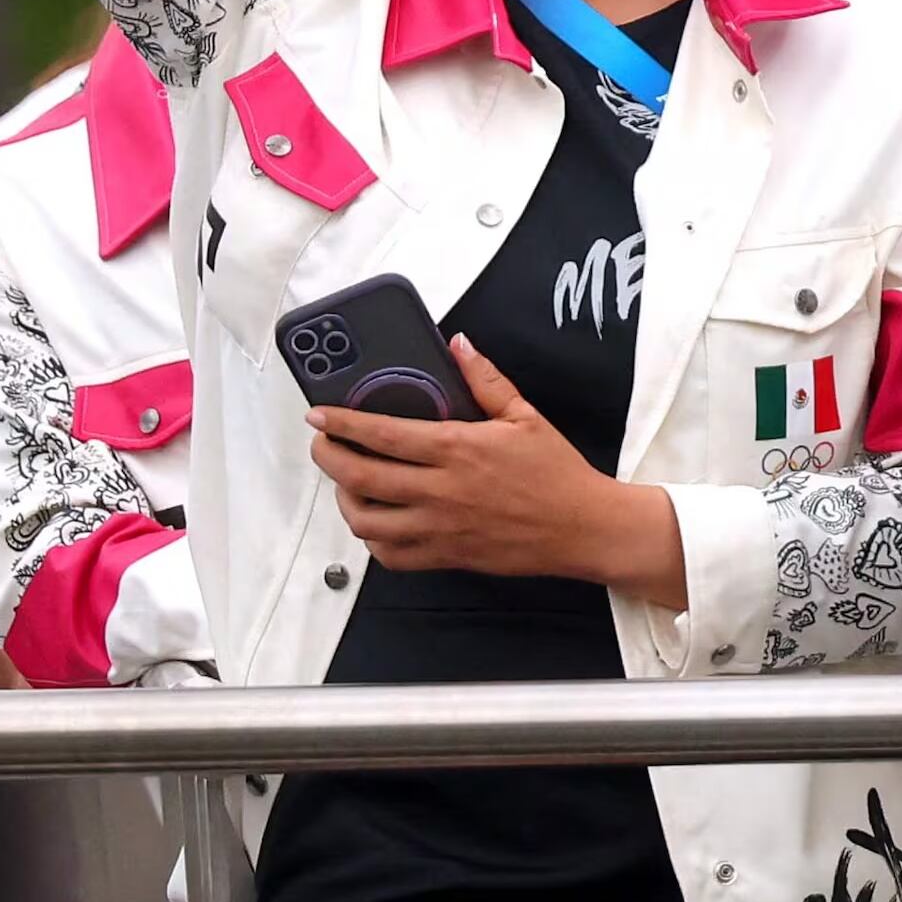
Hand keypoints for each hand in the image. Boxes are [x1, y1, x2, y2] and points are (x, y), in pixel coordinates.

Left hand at [310, 341, 683, 601]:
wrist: (581, 527)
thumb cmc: (556, 473)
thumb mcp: (526, 416)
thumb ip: (486, 379)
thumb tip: (459, 345)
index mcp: (458, 449)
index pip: (382, 434)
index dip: (342, 423)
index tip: (320, 415)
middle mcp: (440, 490)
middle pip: (360, 476)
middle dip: (328, 458)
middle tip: (323, 444)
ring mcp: (439, 528)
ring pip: (366, 520)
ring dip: (345, 499)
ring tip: (348, 481)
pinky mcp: (445, 556)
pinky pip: (389, 555)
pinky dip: (372, 539)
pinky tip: (377, 520)